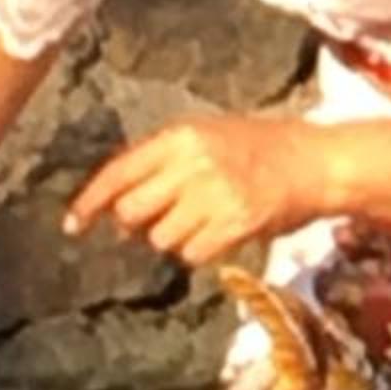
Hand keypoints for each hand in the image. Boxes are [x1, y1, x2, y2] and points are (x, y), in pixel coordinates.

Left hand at [65, 116, 324, 267]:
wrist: (317, 162)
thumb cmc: (262, 147)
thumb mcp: (208, 136)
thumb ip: (162, 162)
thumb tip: (118, 210)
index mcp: (180, 137)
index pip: (118, 172)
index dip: (89, 202)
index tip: (73, 225)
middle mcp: (192, 164)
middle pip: (132, 211)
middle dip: (138, 223)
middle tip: (163, 218)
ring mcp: (214, 195)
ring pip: (161, 238)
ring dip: (174, 237)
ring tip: (203, 221)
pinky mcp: (234, 224)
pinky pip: (192, 253)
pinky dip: (200, 251)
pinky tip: (221, 232)